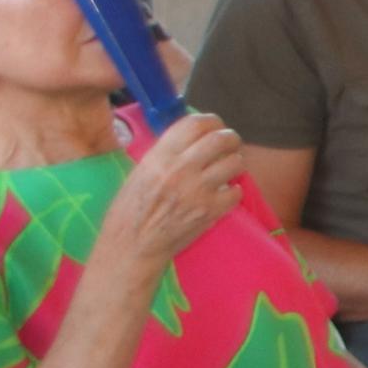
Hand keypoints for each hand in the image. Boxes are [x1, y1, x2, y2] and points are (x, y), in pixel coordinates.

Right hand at [96, 113, 246, 276]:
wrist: (131, 245)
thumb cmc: (131, 209)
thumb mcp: (141, 171)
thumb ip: (167, 152)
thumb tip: (195, 135)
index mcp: (160, 156)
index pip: (195, 123)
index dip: (211, 121)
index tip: (215, 126)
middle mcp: (180, 169)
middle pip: (221, 138)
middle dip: (230, 138)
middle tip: (229, 144)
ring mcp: (198, 190)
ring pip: (235, 162)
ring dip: (234, 163)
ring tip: (226, 169)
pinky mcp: (210, 211)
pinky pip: (237, 192)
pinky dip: (233, 192)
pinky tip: (223, 194)